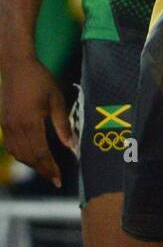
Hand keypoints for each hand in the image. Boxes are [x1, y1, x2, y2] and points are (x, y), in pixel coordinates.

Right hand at [0, 56, 72, 186]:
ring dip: (32, 163)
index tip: (58, 180)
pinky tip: (31, 155)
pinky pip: (11, 146)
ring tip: (46, 168)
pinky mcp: (4, 123)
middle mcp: (16, 127)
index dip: (50, 168)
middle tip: (54, 178)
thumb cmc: (40, 80)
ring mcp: (7, 126)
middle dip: (42, 170)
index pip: (41, 153)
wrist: (16, 66)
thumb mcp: (56, 99)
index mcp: (30, 122)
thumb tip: (71, 145)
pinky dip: (21, 155)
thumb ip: (62, 124)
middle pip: (29, 157)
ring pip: (18, 154)